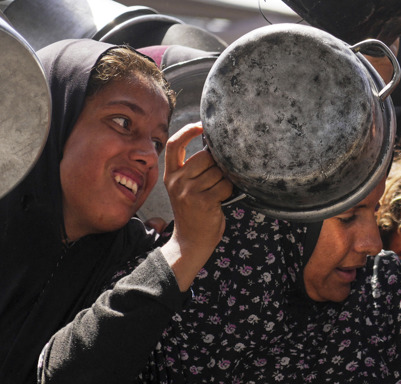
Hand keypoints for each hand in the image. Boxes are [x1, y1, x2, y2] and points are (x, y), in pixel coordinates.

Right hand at [162, 123, 233, 288]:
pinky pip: (224, 186)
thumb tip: (216, 149)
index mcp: (170, 175)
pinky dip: (229, 192)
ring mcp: (188, 190)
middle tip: (220, 179)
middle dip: (219, 165)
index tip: (202, 125)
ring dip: (225, 181)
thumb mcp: (186, 189)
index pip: (174, 145)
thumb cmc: (195, 214)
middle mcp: (176, 180)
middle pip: (205, 157)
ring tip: (218, 193)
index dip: (188, 131)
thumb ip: (194, 171)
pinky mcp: (202, 200)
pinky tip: (222, 201)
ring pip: (218, 172)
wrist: (191, 241)